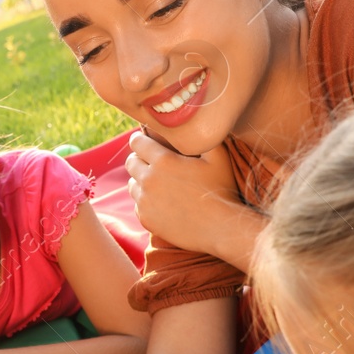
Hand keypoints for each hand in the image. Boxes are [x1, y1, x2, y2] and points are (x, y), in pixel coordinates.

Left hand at [125, 130, 241, 253]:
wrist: (220, 228)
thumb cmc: (221, 189)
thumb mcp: (218, 156)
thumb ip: (200, 137)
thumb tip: (191, 125)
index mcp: (163, 161)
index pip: (136, 142)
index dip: (140, 139)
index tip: (145, 141)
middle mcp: (148, 180)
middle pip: (131, 162)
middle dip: (139, 159)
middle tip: (152, 161)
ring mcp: (145, 201)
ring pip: (132, 184)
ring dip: (141, 180)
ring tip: (158, 183)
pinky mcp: (146, 219)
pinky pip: (138, 205)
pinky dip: (145, 201)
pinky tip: (162, 202)